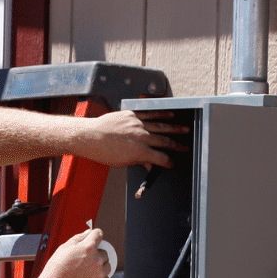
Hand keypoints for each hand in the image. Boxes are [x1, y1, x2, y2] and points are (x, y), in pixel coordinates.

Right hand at [33, 228, 111, 277]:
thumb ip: (78, 238)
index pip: (98, 234)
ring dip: (100, 267)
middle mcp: (97, 260)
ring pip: (106, 266)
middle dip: (96, 254)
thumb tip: (89, 232)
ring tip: (85, 272)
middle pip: (104, 252)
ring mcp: (100, 274)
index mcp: (88, 248)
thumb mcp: (63, 248)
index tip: (94, 237)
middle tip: (83, 262)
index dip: (95, 235)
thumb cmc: (56, 271)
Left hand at [71, 110, 188, 168]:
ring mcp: (137, 124)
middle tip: (186, 147)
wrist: (90, 136)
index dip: (169, 162)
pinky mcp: (132, 115)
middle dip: (177, 146)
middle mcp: (141, 137)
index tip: (173, 163)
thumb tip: (151, 163)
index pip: (161, 158)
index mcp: (140, 152)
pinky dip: (162, 114)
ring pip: (161, 126)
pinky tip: (171, 115)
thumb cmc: (104, 152)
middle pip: (165, 141)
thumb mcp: (123, 162)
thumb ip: (140, 161)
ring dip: (175, 128)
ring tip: (185, 129)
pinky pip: (150, 114)